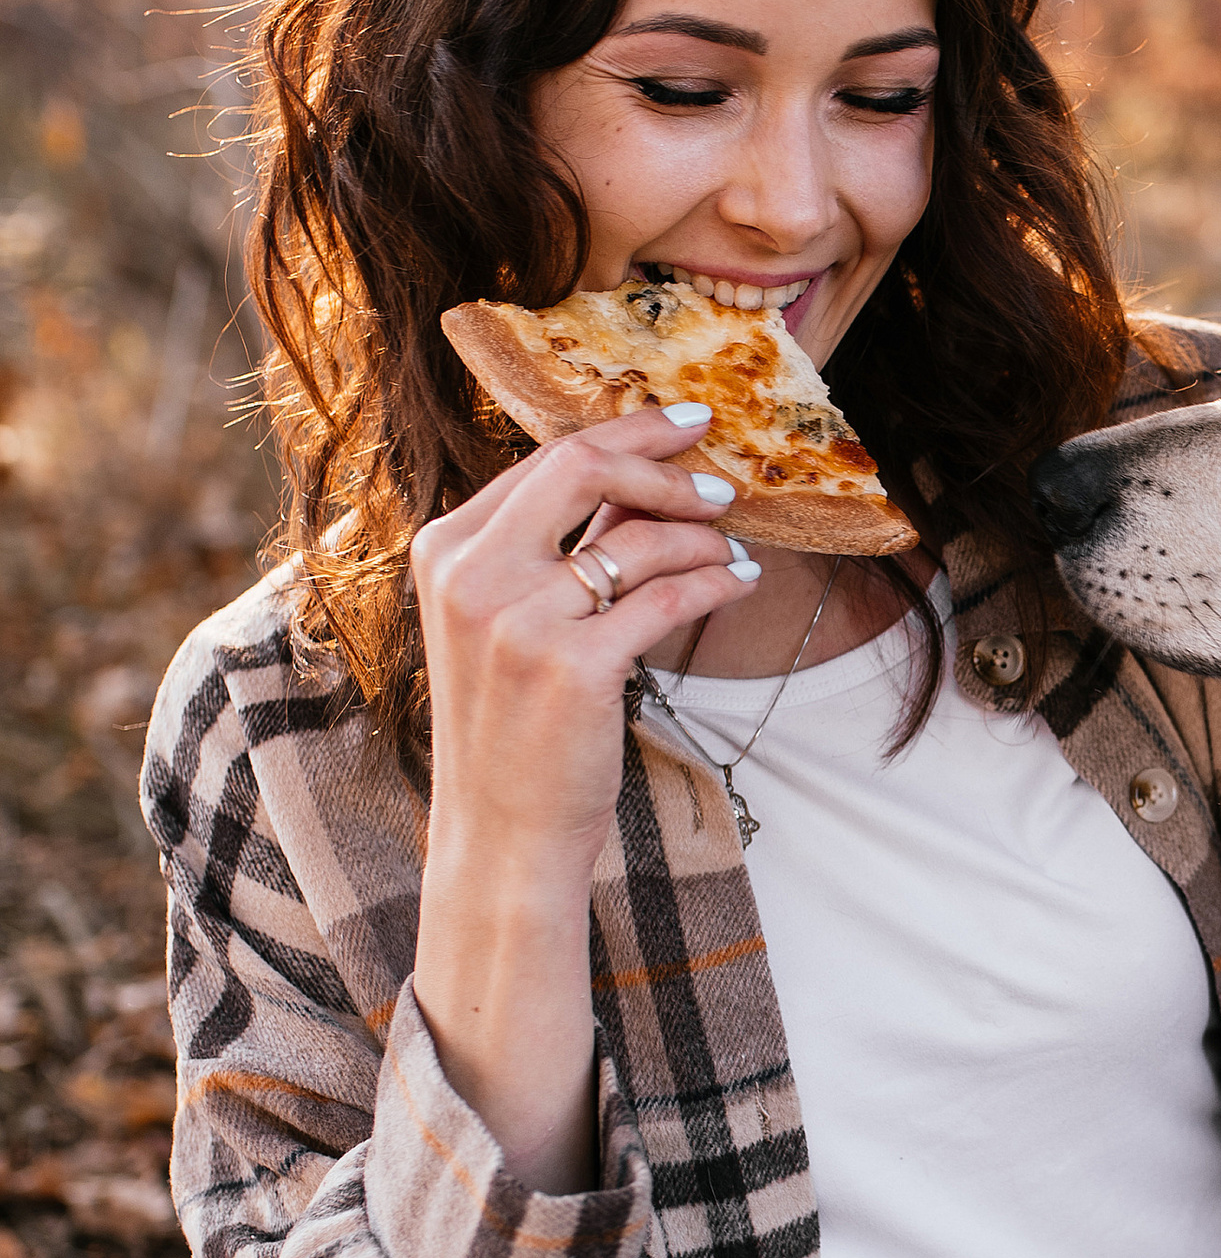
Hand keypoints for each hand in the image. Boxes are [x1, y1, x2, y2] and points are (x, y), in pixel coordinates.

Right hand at [412, 403, 759, 886]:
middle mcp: (472, 574)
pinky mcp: (574, 667)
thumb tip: (641, 475)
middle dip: (666, 463)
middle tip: (722, 481)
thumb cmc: (513, 726)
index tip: (688, 424)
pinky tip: (738, 585)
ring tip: (731, 552)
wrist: (502, 833)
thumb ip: (558, 547)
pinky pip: (669, 597)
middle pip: (584, 466)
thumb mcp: (510, 621)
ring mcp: (519, 621)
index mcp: (446, 549)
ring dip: (703, 539)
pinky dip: (715, 583)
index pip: (548, 459)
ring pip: (640, 538)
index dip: (629, 432)